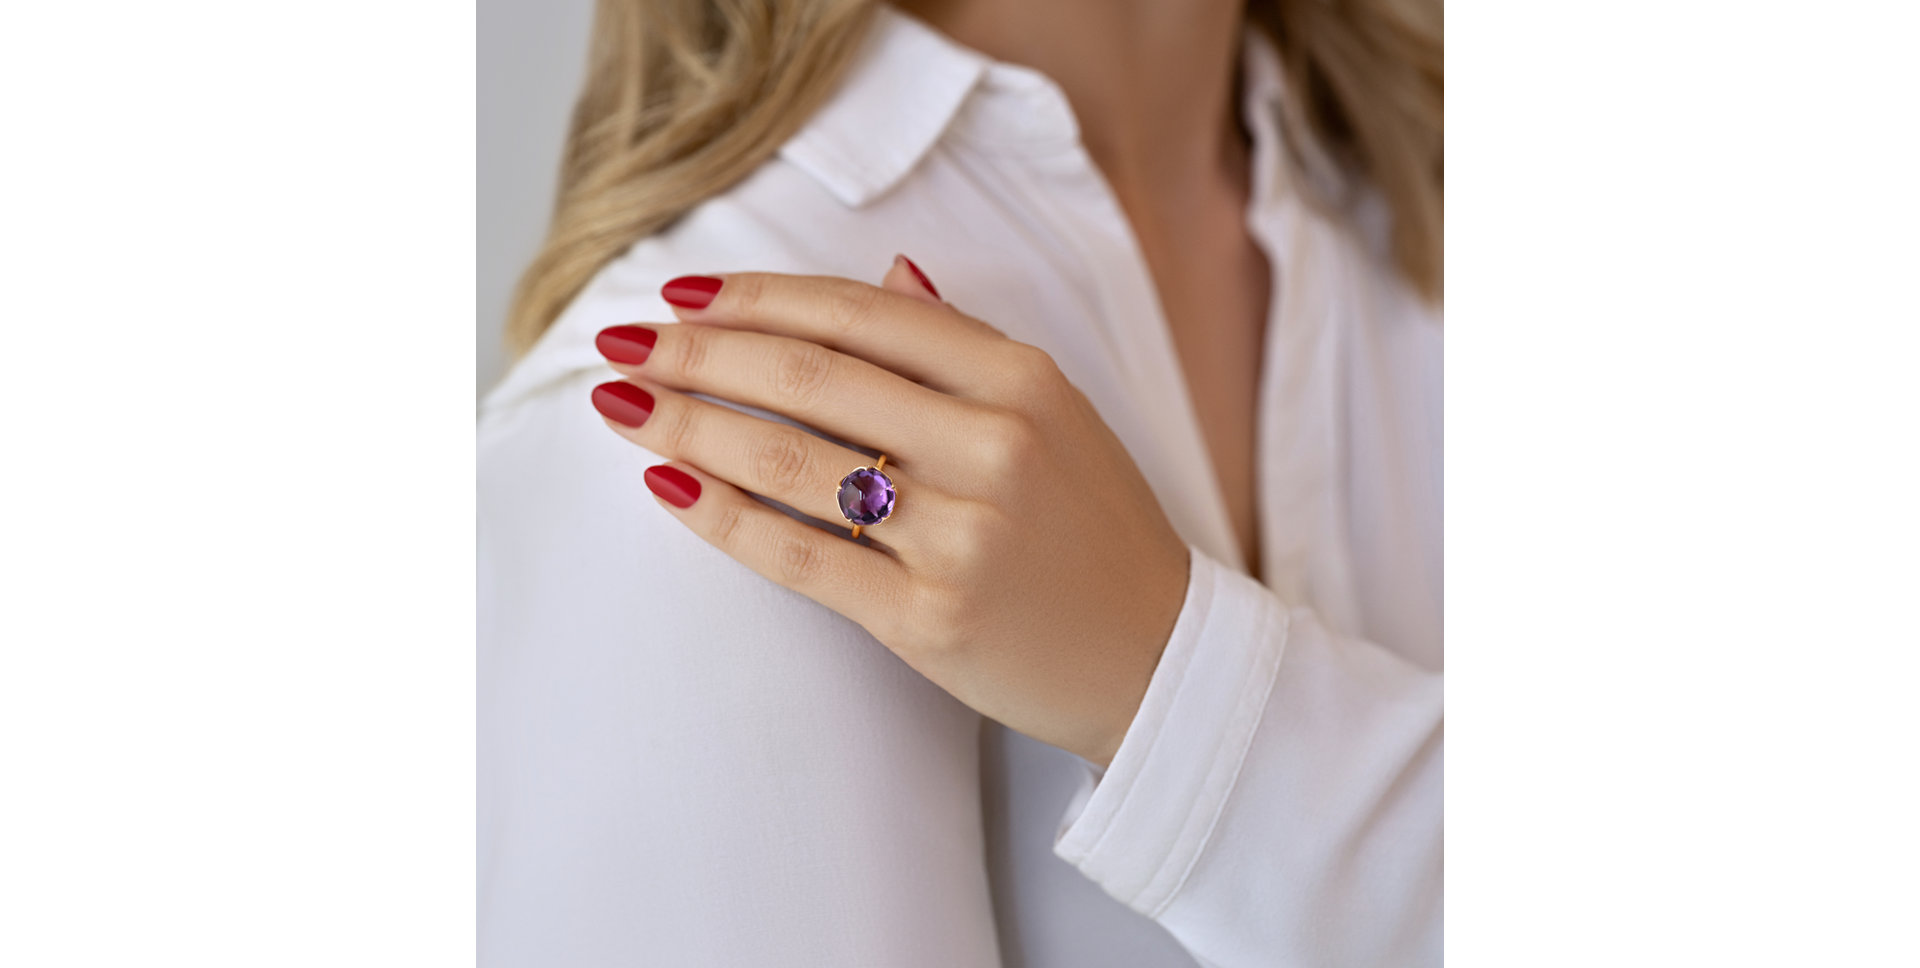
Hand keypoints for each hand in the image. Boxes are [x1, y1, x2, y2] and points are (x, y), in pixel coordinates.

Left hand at [589, 258, 1189, 764]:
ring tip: (622, 407)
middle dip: (697, 354)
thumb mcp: (1055, 414)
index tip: (683, 296)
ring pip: (789, 460)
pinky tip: (666, 486)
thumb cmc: (1094, 530)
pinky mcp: (930, 618)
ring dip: (687, 425)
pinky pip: (799, 555)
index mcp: (1021, 379)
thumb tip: (890, 273)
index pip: (859, 314)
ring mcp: (962, 535)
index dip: (757, 298)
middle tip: (623, 345)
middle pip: (808, 377)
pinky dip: (721, 516)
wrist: (1158, 659)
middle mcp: (992, 445)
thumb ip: (964, 347)